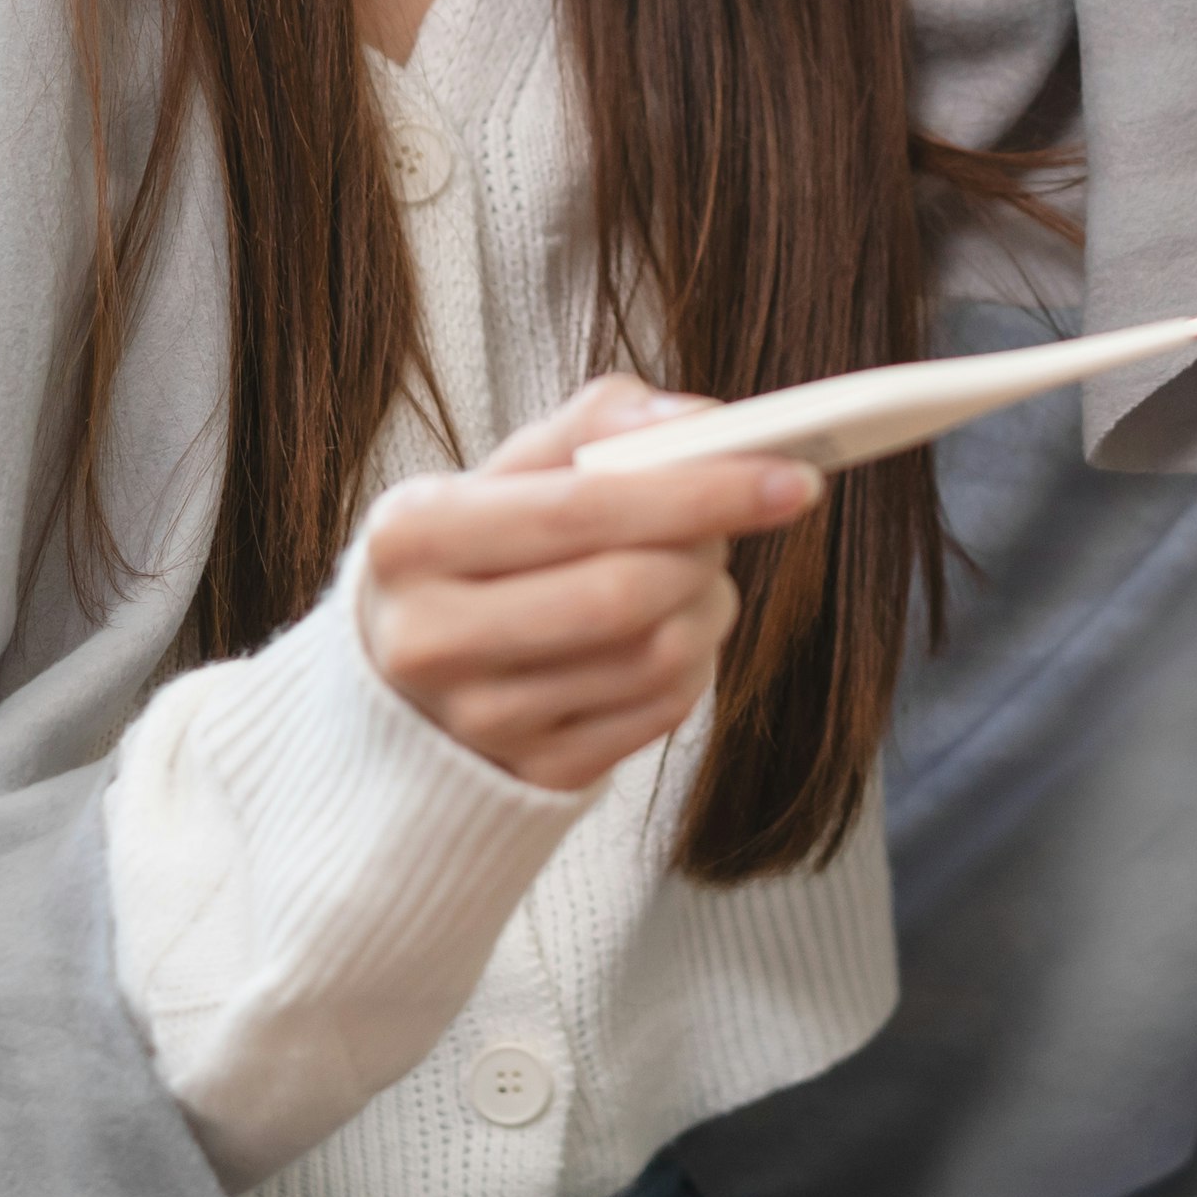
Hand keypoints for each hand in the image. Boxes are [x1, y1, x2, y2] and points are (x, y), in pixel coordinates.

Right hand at [356, 375, 822, 791]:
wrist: (406, 672)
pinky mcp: (531, 774)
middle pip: (624, 593)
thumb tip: (700, 422)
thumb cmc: (477, 548)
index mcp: (411, 536)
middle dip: (705, 550)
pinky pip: (658, 712)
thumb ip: (596, 426)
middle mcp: (429, 638)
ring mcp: (479, 720)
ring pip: (654, 658)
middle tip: (730, 523)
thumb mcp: (506, 471)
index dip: (697, 490)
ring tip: (698, 575)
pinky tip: (673, 632)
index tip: (790, 475)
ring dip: (710, 604)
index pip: (581, 509)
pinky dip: (695, 663)